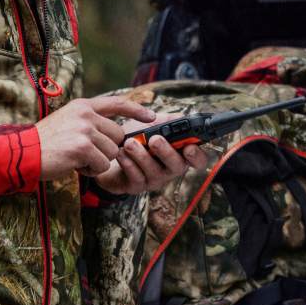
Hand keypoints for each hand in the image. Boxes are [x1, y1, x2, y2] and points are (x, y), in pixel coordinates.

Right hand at [36, 94, 156, 180]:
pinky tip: (74, 166)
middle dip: (107, 149)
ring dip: (97, 162)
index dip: (136, 109)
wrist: (23, 154)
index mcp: (82, 106)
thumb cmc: (45, 144)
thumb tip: (117, 134)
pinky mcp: (82, 147)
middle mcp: (85, 114)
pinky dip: (91, 171)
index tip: (152, 116)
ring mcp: (84, 129)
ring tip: (76, 159)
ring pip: (112, 153)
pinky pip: (102, 165)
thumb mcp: (67, 122)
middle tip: (84, 154)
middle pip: (118, 136)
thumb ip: (90, 122)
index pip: (116, 103)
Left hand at [93, 117, 209, 194]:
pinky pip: (136, 178)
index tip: (189, 147)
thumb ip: (167, 120)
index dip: (197, 156)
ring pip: (155, 172)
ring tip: (130, 143)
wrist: (107, 152)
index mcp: (178, 153)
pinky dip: (128, 164)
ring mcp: (154, 180)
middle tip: (154, 139)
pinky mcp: (137, 186)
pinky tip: (121, 153)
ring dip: (142, 155)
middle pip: (178, 166)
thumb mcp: (151, 125)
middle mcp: (169, 169)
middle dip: (167, 152)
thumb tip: (181, 118)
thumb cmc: (134, 138)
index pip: (198, 160)